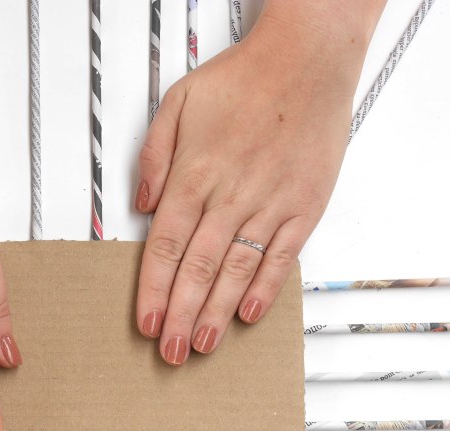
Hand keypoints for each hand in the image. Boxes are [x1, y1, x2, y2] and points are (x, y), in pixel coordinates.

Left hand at [134, 6, 377, 362]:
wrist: (308, 58)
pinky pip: (282, 257)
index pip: (164, 246)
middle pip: (197, 269)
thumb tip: (140, 204)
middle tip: (170, 353)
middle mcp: (231, 194)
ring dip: (217, 313)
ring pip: (237, 271)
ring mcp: (270, 203)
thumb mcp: (177, 103)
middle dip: (180, 316)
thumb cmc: (244, 78)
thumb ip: (154, 156)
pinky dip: (266, 289)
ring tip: (202, 343)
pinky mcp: (304, 207)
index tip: (145, 322)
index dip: (152, 290)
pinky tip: (249, 315)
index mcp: (194, 173)